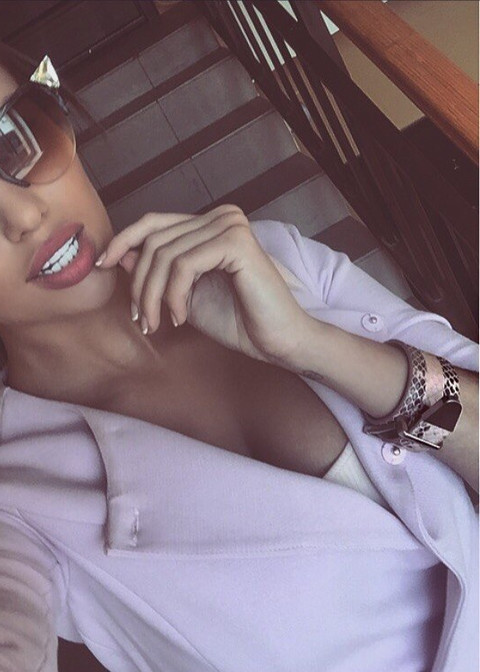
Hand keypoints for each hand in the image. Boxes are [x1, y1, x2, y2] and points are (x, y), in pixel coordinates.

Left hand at [96, 205, 311, 363]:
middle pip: (155, 241)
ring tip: (158, 323)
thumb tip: (120, 253)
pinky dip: (173, 295)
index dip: (124, 240)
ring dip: (153, 295)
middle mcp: (221, 217)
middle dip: (140, 284)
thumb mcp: (184, 294)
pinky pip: (184, 265)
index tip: (101, 265)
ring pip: (165, 255)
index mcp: (211, 225)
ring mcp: (230, 225)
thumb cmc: (237, 320)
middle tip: (141, 319)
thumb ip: (158, 271)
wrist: (277, 340)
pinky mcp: (236, 242)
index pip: (155, 222)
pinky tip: (181, 317)